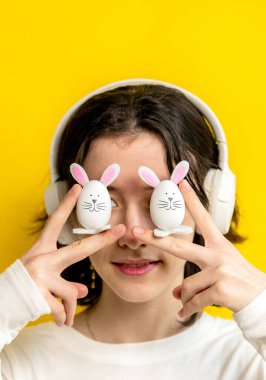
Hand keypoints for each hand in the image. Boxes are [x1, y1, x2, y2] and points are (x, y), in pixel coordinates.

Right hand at [20, 184, 124, 326]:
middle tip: (121, 229)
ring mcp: (39, 275)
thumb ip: (63, 280)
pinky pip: (62, 309)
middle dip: (102, 240)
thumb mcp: (42, 278)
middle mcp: (40, 258)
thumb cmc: (22, 287)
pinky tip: (58, 322)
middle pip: (79, 249)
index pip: (55, 222)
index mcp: (41, 250)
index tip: (78, 188)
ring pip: (71, 292)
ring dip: (69, 309)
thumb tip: (84, 290)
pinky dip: (62, 318)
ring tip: (65, 318)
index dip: (66, 205)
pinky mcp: (37, 293)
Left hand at [132, 179, 265, 317]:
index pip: (203, 219)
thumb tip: (175, 293)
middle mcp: (218, 254)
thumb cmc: (239, 283)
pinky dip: (187, 310)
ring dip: (186, 298)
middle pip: (178, 246)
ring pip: (185, 286)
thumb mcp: (220, 271)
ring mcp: (219, 271)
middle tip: (134, 232)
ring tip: (192, 302)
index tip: (180, 184)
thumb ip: (197, 277)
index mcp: (219, 244)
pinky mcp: (220, 289)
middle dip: (154, 239)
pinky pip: (192, 301)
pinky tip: (184, 314)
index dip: (191, 201)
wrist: (263, 301)